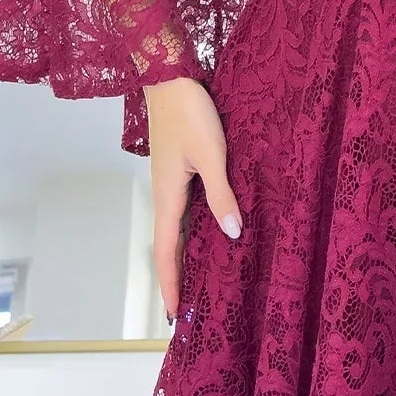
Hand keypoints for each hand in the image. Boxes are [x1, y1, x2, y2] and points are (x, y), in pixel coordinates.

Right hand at [143, 76, 241, 320]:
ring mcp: (170, 183)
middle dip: (175, 278)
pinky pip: (183, 211)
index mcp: (168, 196)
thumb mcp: (211, 154)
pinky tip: (206, 235)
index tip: (175, 316)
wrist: (169, 78)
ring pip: (176, 230)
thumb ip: (221, 193)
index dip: (171, 284)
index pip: (166, 252)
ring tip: (198, 281)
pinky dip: (190, 232)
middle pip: (168, 246)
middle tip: (187, 310)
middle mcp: (164, 195)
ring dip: (183, 256)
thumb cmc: (190, 114)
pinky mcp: (178, 171)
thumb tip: (231, 234)